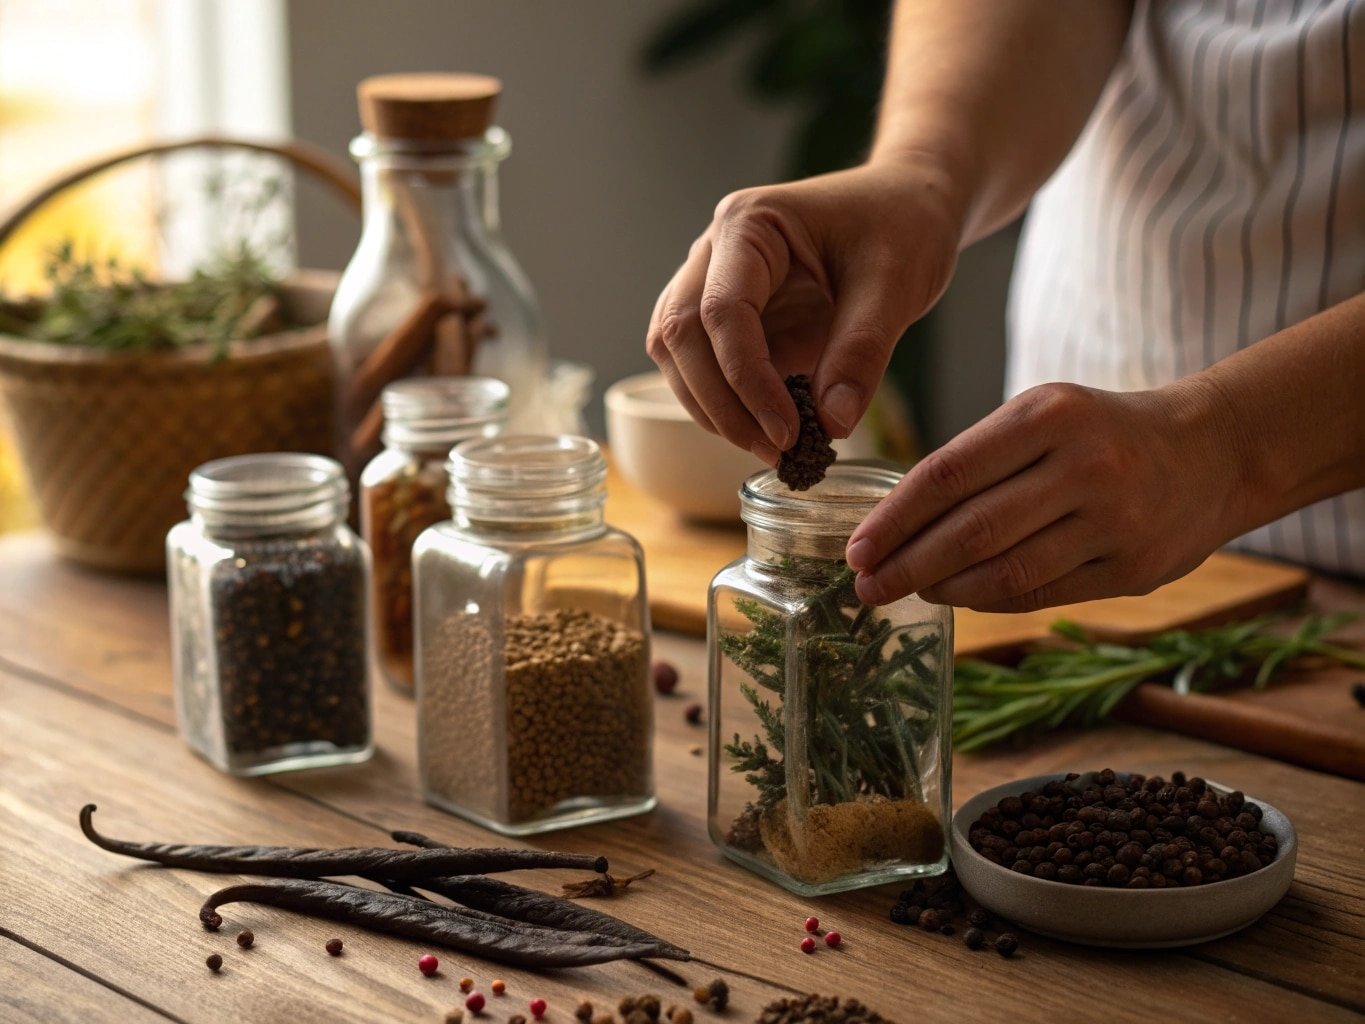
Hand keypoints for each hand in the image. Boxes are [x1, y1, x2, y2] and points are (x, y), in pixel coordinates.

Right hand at [645, 162, 962, 462]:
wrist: (909, 207)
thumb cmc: (902, 225)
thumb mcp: (896, 284)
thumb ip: (861, 351)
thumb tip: (831, 424)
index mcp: (749, 224)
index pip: (721, 311)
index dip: (746, 379)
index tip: (788, 432)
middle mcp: (716, 251)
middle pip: (679, 335)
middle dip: (719, 403)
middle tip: (774, 451)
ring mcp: (715, 283)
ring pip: (677, 355)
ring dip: (712, 409)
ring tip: (771, 448)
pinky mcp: (732, 318)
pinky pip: (706, 367)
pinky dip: (728, 405)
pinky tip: (770, 432)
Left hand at [845, 381, 1246, 611]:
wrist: (1212, 451)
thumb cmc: (1100, 431)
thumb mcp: (1042, 414)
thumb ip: (977, 459)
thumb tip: (895, 523)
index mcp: (1049, 414)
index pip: (948, 473)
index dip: (894, 519)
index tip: (855, 548)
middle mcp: (1084, 465)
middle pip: (972, 530)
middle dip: (907, 565)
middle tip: (866, 587)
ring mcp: (1114, 520)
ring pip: (1005, 572)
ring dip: (944, 589)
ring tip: (910, 591)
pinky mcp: (1132, 569)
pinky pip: (1040, 594)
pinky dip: (989, 601)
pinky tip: (960, 597)